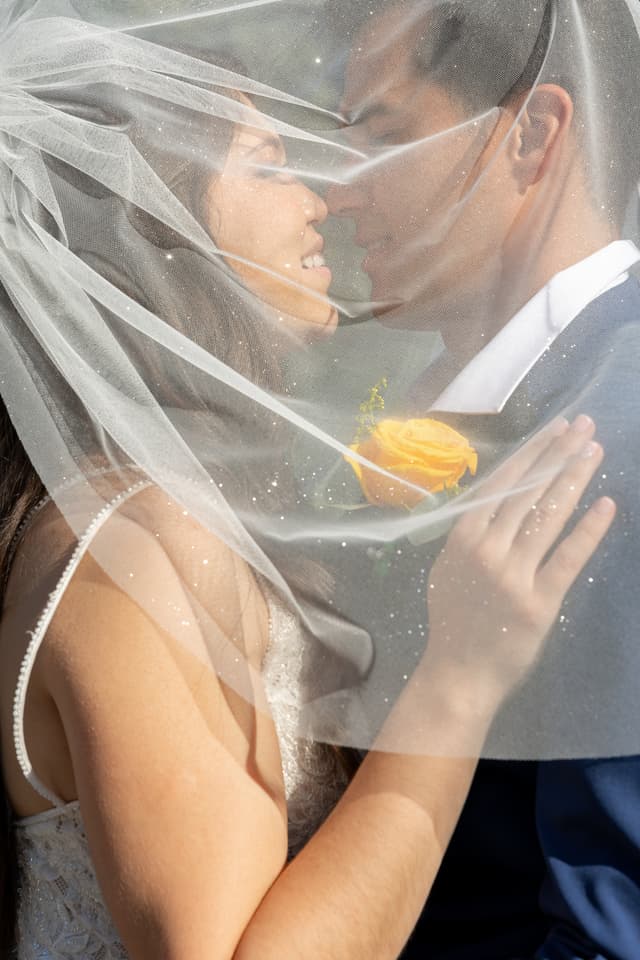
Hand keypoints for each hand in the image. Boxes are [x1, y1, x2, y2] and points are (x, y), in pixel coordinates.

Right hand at [424, 415, 615, 709]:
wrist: (457, 672)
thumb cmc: (453, 620)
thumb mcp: (449, 568)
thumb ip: (471, 534)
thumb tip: (496, 498)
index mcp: (464, 537)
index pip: (502, 484)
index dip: (532, 454)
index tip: (554, 429)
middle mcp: (488, 549)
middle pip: (529, 493)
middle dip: (558, 455)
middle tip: (584, 426)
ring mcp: (514, 575)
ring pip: (548, 517)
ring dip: (574, 480)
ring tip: (594, 452)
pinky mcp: (539, 602)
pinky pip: (567, 559)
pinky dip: (588, 532)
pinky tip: (606, 505)